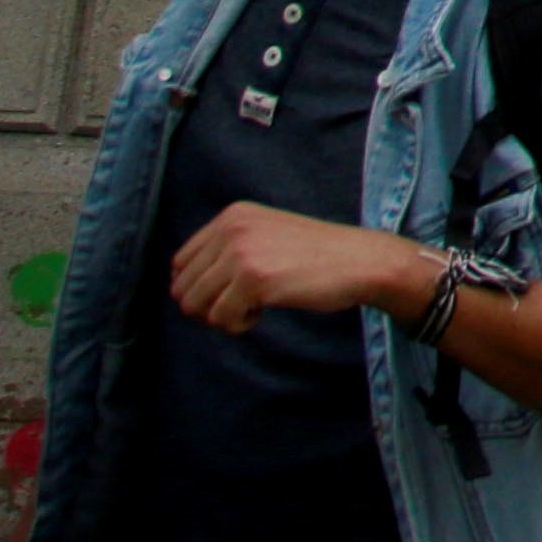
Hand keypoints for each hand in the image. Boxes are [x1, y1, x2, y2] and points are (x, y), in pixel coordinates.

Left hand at [168, 204, 437, 336]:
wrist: (360, 261)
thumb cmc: (317, 256)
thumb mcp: (266, 235)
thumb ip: (227, 249)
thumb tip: (182, 289)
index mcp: (232, 215)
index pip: (180, 262)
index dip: (198, 288)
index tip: (227, 295)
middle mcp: (232, 228)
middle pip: (182, 287)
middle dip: (206, 307)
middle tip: (239, 308)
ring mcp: (241, 252)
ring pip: (194, 305)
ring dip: (220, 317)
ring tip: (251, 309)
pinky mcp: (253, 279)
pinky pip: (220, 318)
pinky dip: (237, 325)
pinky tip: (261, 313)